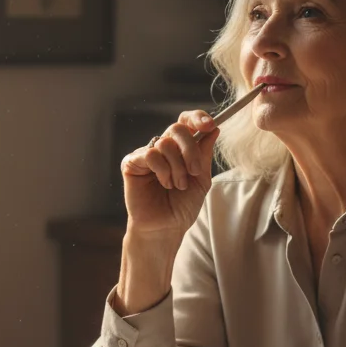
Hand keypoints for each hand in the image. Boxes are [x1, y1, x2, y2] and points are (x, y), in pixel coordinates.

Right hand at [121, 111, 219, 239]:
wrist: (165, 228)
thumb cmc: (182, 206)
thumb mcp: (202, 179)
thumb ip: (205, 154)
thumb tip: (214, 128)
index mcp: (180, 148)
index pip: (186, 121)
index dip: (197, 118)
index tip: (210, 125)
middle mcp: (162, 147)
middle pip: (177, 128)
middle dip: (190, 150)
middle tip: (194, 172)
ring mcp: (146, 154)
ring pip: (165, 143)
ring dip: (177, 167)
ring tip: (178, 185)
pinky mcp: (132, 163)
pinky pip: (150, 154)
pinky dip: (162, 170)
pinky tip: (164, 184)